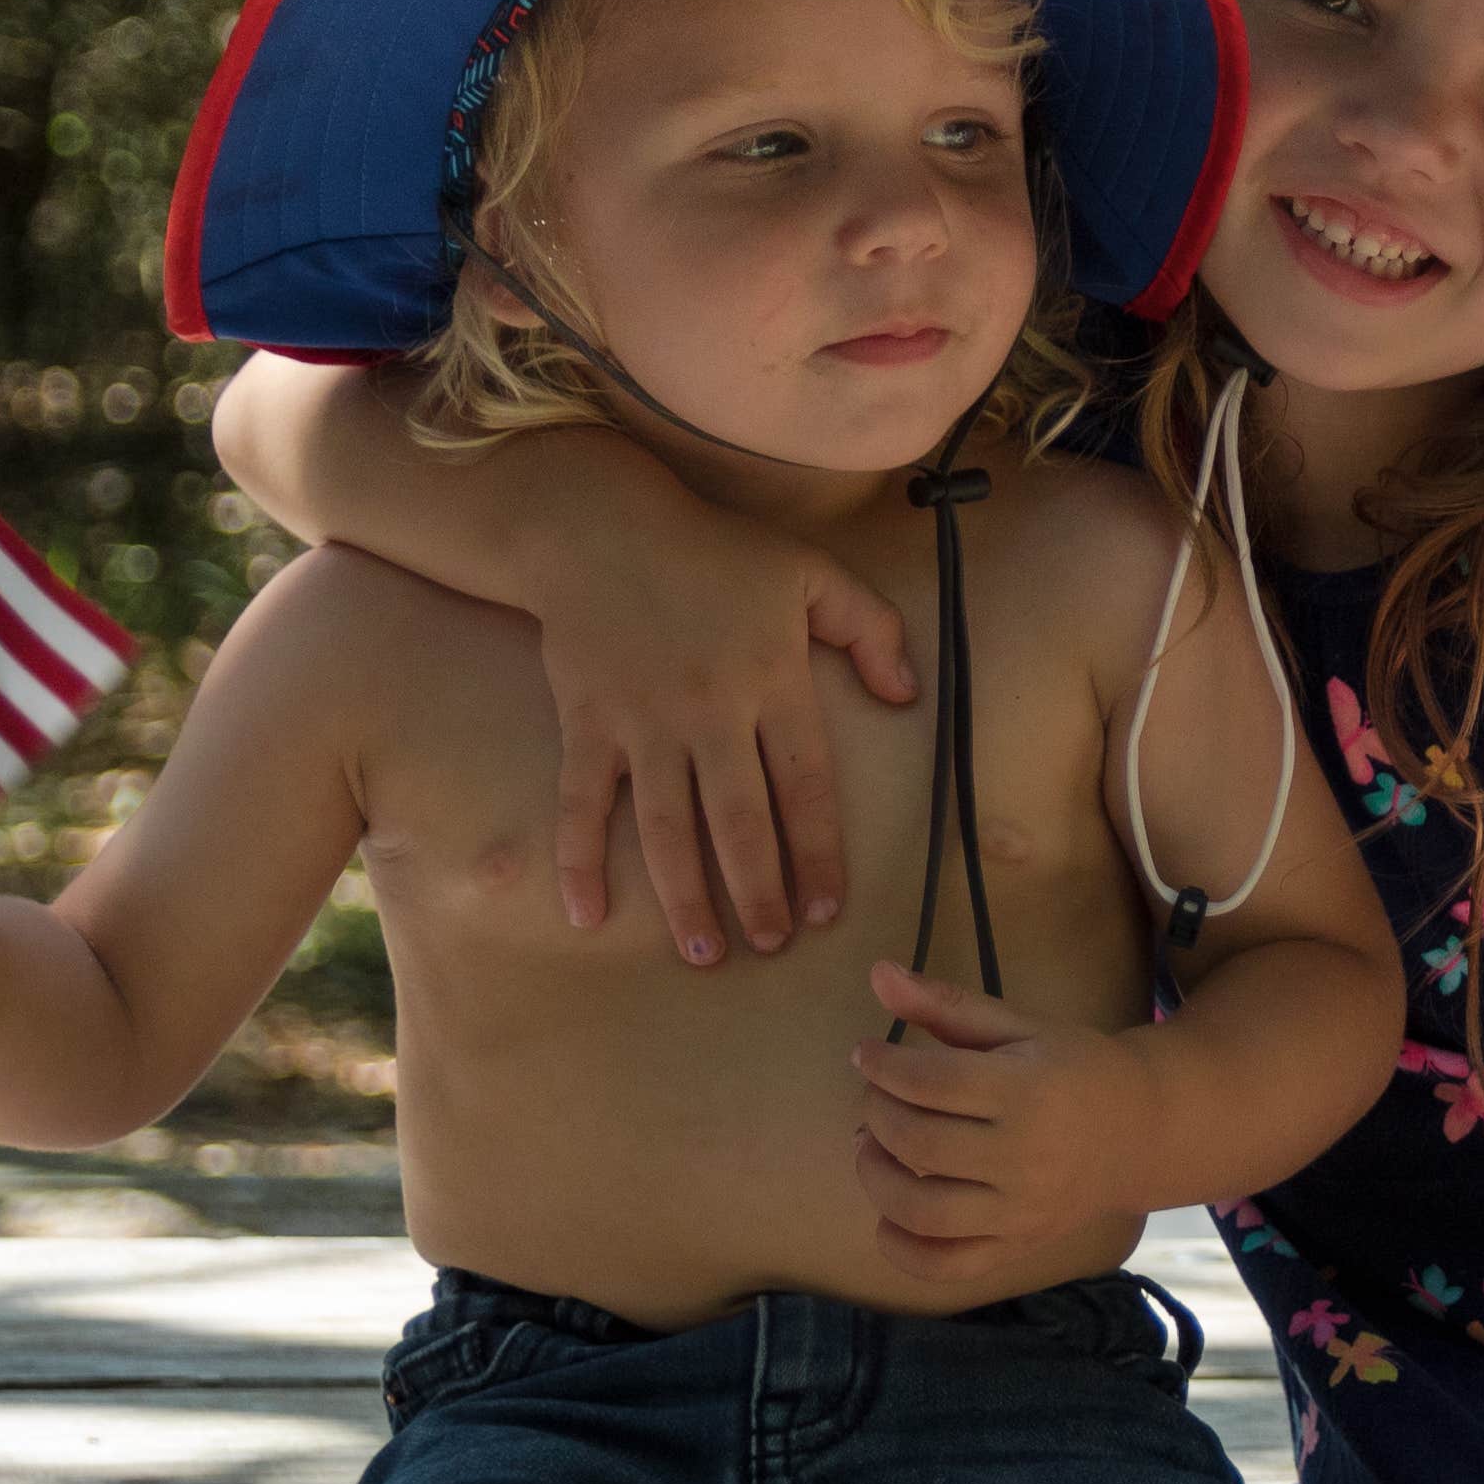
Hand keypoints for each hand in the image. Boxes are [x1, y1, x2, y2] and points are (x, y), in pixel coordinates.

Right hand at [534, 486, 916, 964]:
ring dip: (683, 896)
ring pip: (666, 827)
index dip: (818, 853)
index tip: (826, 911)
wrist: (600, 530)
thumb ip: (871, 629)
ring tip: (703, 954)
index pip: (806, 785)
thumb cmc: (715, 553)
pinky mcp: (586, 724)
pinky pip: (581, 804)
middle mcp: (710, 711)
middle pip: (738, 821)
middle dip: (757, 892)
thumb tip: (905, 697)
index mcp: (773, 681)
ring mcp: (642, 722)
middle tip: (769, 945)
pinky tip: (585, 914)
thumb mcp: (812, 574)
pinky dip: (578, 861)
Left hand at [849, 962, 1152, 1281]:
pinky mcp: (1018, 1247)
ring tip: (870, 1148)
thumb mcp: (1021, 1027)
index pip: (930, 1083)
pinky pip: (946, 1266)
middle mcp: (1025, 1158)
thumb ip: (948, 1005)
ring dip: (876, 1177)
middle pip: (918, 1143)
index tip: (867, 1055)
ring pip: (922, 1210)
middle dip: (875, 1114)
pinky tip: (888, 1216)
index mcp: (1028, 1092)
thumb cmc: (1075, 1069)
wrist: (1143, 1130)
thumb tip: (876, 974)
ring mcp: (1022, 1212)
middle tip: (874, 1097)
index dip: (882, 1066)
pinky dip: (902, 1249)